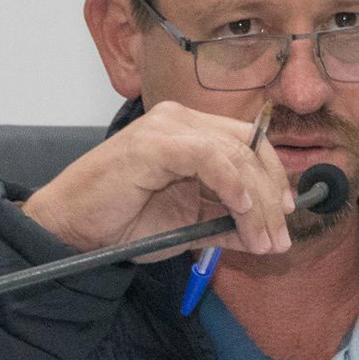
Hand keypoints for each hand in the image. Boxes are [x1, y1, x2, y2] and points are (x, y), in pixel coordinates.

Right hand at [21, 101, 294, 258]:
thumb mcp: (188, 225)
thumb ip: (226, 223)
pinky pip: (209, 156)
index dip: (274, 177)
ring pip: (235, 153)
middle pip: (249, 146)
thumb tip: (270, 236)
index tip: (287, 214)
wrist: (71, 230)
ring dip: (258, 201)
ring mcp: (166, 127)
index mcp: (189, 131)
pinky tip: (242, 210)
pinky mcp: (154, 142)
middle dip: (272, 195)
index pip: (249, 142)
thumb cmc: (122, 223)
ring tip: (264, 239)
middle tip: (279, 237)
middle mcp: (180, 120)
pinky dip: (232, 183)